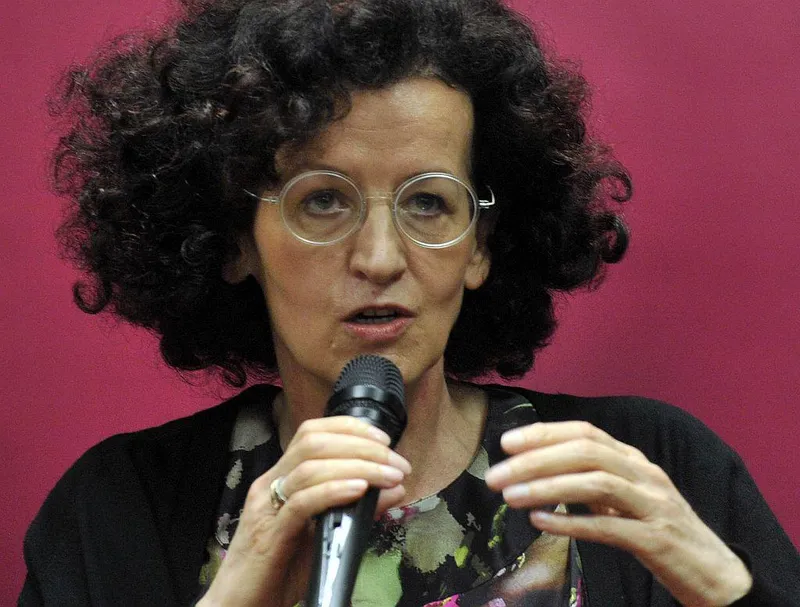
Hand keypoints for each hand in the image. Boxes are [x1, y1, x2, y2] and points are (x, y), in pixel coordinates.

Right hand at [199, 416, 410, 606]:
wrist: (241, 606)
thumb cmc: (281, 570)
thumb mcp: (325, 533)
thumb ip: (358, 509)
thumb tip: (395, 488)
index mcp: (281, 478)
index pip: (311, 433)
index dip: (349, 427)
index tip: (385, 440)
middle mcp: (270, 484)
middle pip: (314, 442)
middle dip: (362, 446)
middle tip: (396, 462)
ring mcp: (267, 507)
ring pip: (310, 466)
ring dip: (358, 466)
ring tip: (389, 476)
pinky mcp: (270, 534)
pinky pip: (302, 502)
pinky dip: (334, 490)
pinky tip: (360, 491)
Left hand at [485, 421, 751, 606]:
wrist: (714, 571)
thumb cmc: (658, 529)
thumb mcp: (626, 496)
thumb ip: (591, 480)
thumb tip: (540, 470)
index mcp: (633, 459)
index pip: (585, 432)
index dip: (544, 433)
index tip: (506, 443)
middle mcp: (644, 474)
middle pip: (586, 452)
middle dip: (536, 460)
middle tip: (496, 475)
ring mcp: (653, 505)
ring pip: (596, 483)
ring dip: (548, 487)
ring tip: (510, 497)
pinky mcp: (657, 539)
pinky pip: (609, 527)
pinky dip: (572, 522)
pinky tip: (540, 523)